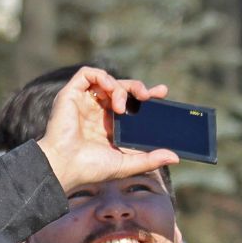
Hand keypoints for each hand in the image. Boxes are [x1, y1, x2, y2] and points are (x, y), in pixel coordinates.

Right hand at [35, 66, 175, 194]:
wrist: (66, 167)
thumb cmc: (91, 169)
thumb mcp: (127, 163)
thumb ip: (150, 159)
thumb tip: (175, 157)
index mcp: (108, 124)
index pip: (130, 102)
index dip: (146, 95)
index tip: (162, 93)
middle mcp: (96, 111)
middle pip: (121, 88)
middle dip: (137, 87)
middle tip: (148, 95)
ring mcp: (83, 102)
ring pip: (107, 80)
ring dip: (120, 88)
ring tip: (121, 107)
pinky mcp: (70, 94)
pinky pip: (87, 73)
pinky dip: (102, 77)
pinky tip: (110, 90)